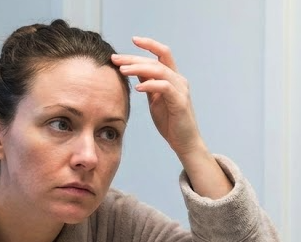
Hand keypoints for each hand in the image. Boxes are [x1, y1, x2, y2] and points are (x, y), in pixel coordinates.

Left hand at [111, 37, 204, 158]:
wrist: (184, 142)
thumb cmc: (170, 122)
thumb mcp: (154, 99)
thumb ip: (148, 83)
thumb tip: (134, 69)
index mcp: (173, 78)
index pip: (162, 54)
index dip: (149, 44)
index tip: (133, 40)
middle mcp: (179, 80)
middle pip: (157, 60)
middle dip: (134, 57)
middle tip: (116, 58)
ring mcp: (181, 90)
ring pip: (159, 70)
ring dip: (139, 68)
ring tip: (122, 70)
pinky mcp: (180, 102)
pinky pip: (164, 87)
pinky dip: (150, 84)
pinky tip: (137, 87)